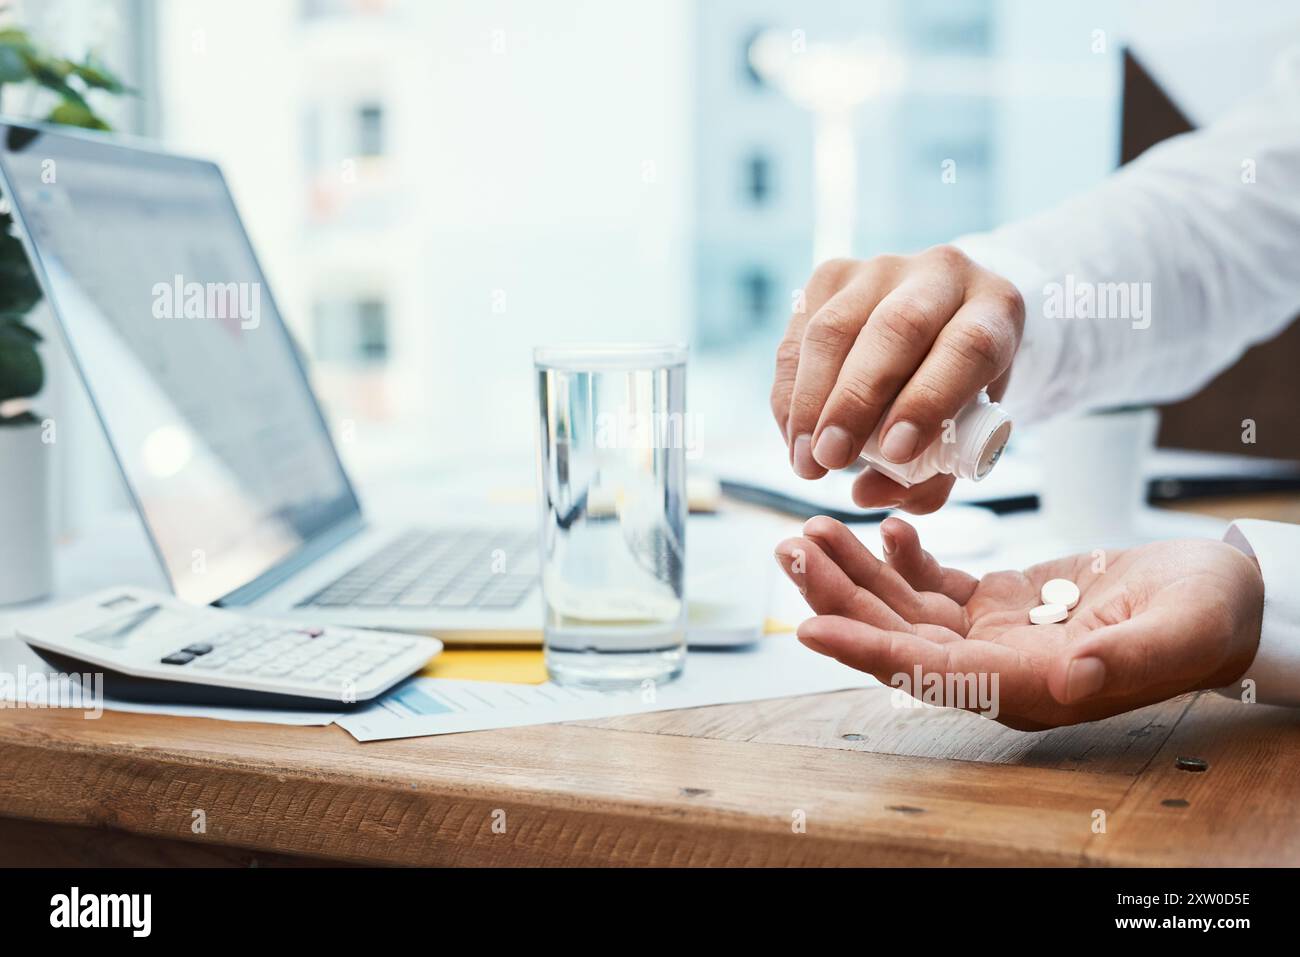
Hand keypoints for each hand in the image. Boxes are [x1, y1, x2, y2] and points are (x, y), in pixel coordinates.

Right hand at [770, 247, 1023, 513]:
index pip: (967, 347)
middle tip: (831, 460)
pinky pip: (798, 333)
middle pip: (895, 330)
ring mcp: (881, 268)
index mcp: (995, 308)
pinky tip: (793, 434)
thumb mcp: (968, 430)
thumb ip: (930, 474)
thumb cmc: (961, 387)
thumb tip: (864, 495)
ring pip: (834, 328)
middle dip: (856, 402)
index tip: (895, 453)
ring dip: (810, 402)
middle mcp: (942, 273)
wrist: (945, 321)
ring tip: (805, 459)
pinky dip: (789, 391)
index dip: (929, 400)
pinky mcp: (832, 275)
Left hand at [774, 516, 1263, 729]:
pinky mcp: (1000, 604)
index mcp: (1030, 685)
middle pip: (899, 637)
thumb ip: (1125, 660)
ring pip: (906, 608)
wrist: (1224, 594)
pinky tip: (886, 525)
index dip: (869, 651)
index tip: (808, 626)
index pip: (932, 674)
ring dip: (857, 572)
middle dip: (840, 596)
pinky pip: (937, 584)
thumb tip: (1067, 680)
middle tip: (790, 549)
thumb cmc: (1210, 615)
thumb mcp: (1182, 630)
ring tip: (811, 529)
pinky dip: (906, 556)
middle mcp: (997, 668)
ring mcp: (994, 636)